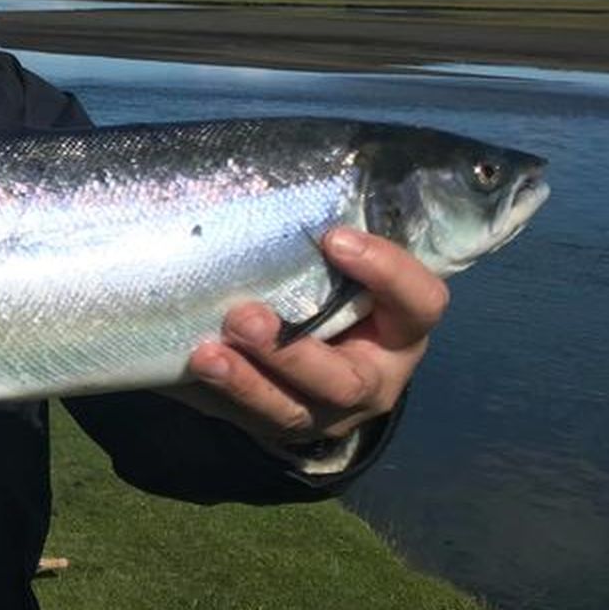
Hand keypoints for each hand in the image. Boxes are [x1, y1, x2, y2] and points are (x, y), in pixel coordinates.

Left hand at [178, 227, 448, 453]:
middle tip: (244, 317)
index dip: (386, 273)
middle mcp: (371, 382)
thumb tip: (280, 182)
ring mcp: (322, 413)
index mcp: (401, 332)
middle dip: (291, 352)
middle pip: (344, 380)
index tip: (335, 238)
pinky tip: (188, 368)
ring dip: (245, 382)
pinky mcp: (276, 427)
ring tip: (206, 354)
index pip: (420, 304)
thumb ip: (334, 245)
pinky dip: (214, 394)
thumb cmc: (335, 295)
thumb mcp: (349, 272)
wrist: (316, 369)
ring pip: (289, 411)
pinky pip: (244, 419)